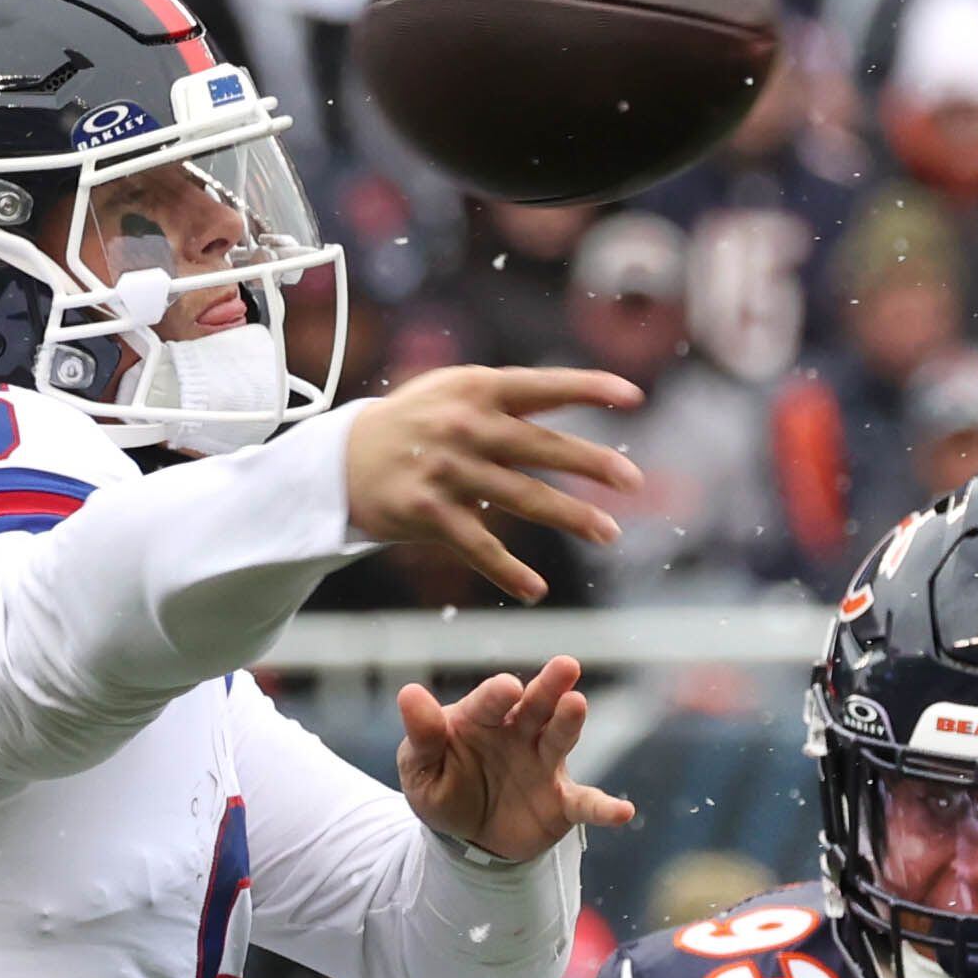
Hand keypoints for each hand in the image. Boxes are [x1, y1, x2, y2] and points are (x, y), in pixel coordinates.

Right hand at [344, 365, 644, 600]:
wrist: (342, 460)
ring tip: (609, 533)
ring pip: (522, 498)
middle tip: (635, 481)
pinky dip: (508, 572)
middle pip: (541, 448)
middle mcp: (465, 426)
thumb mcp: (455, 390)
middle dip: (593, 464)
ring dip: (571, 517)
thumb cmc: (415, 422)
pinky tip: (535, 590)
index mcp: (478, 389)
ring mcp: (447, 471)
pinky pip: (479, 547)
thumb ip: (508, 397)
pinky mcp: (429, 513)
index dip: (588, 389)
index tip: (633, 397)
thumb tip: (575, 397)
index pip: (543, 386)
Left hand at [397, 655, 636, 860]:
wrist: (467, 835)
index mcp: (482, 719)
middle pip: (537, 705)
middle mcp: (520, 732)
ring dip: (570, 722)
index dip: (497, 694)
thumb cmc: (443, 787)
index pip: (490, 702)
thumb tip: (408, 693)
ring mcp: (544, 763)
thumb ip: (421, 735)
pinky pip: (586, 802)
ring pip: (561, 738)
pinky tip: (624, 814)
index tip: (507, 687)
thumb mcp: (421, 768)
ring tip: (578, 705)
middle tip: (565, 666)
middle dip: (550, 686)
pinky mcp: (562, 801)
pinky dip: (604, 808)